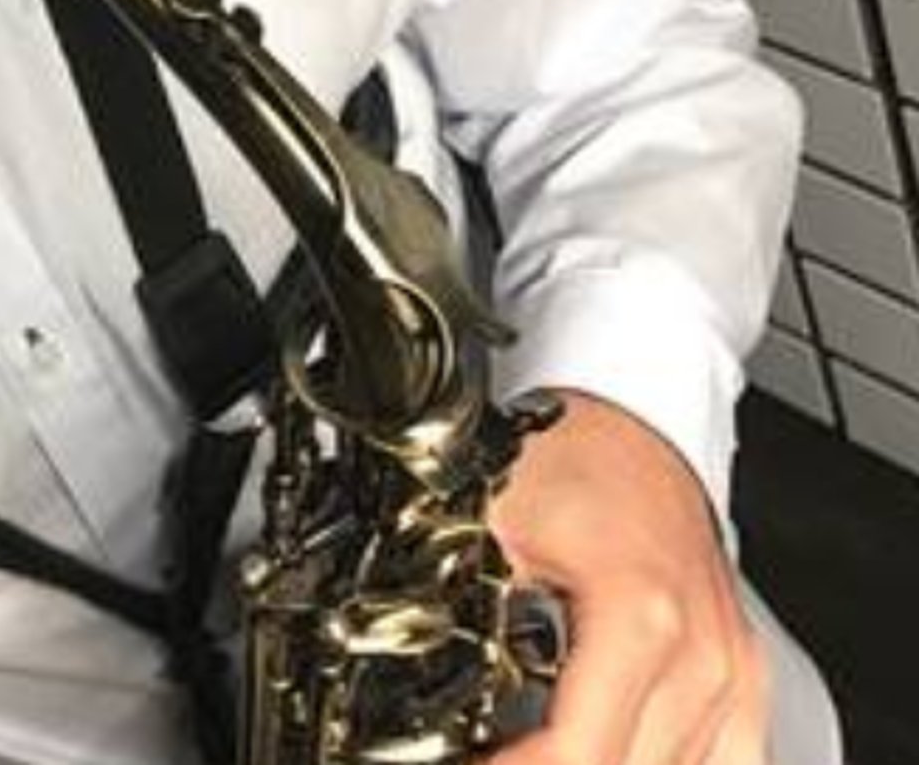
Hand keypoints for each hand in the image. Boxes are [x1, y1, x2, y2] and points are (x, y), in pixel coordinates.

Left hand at [485, 390, 770, 764]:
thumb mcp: (489, 523)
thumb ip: (459, 604)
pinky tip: (610, 751)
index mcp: (643, 617)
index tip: (463, 764)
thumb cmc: (571, 460)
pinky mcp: (746, 690)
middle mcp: (705, 659)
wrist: (634, 426)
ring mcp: (734, 680)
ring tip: (530, 749)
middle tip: (487, 751)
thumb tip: (412, 672)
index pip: (576, 756)